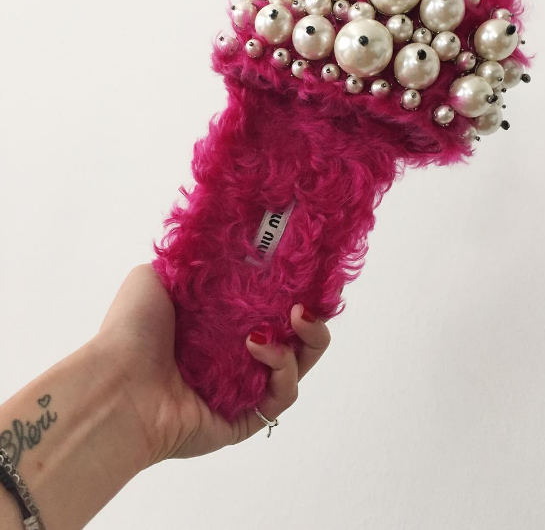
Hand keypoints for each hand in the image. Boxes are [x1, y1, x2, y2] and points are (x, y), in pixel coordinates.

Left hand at [95, 264, 330, 465]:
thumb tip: (219, 242)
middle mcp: (232, 358)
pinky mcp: (244, 420)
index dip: (290, 291)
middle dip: (310, 320)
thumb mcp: (157, 275)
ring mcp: (240, 391)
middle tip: (306, 302)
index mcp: (216, 326)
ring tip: (296, 317)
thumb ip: (190, 260)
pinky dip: (282, 369)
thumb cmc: (132, 329)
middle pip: (292, 339)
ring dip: (307, 341)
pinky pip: (281, 395)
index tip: (304, 274)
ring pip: (295, 366)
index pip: (268, 308)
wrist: (117, 384)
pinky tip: (260, 345)